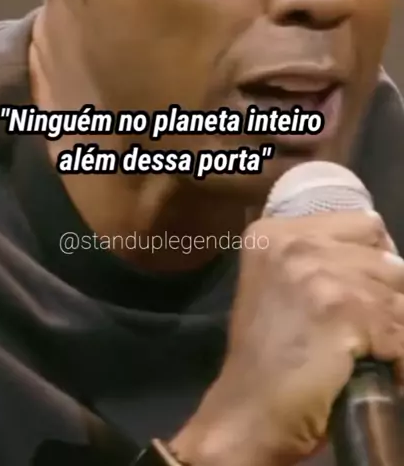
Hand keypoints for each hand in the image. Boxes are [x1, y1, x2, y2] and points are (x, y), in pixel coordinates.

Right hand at [170, 211, 403, 465]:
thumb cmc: (267, 356)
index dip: (375, 260)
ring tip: (376, 352)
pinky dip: (399, 358)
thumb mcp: (281, 285)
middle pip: (386, 259)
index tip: (368, 294)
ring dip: (395, 330)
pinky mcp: (342, 310)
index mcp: (276, 232)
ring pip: (398, 296)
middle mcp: (296, 243)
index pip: (363, 224)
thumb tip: (390, 260)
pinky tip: (381, 369)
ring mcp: (318, 274)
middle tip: (372, 331)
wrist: (246, 412)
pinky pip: (400, 331)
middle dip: (388, 298)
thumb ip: (321, 259)